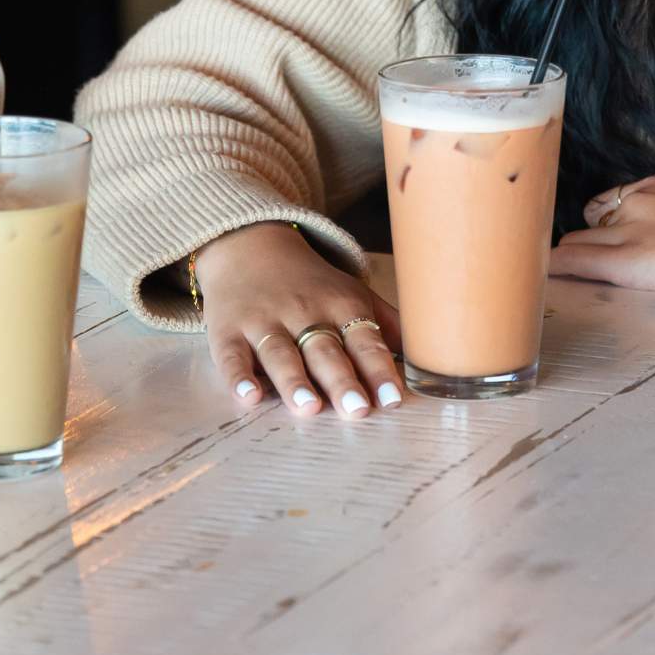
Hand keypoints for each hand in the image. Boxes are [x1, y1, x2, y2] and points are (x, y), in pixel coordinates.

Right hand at [192, 222, 402, 418]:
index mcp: (340, 305)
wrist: (247, 243)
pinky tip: (248, 396)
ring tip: (309, 407)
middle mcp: (303, 312)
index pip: (364, 340)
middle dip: (342, 380)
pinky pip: (232, 356)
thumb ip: (386, 324)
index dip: (379, 369)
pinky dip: (239, 376)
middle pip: (325, 351)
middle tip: (357, 410)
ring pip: (281, 354)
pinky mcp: (228, 331)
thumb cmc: (309, 282)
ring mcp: (263, 322)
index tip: (394, 399)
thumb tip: (425, 360)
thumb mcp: (349, 292)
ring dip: (295, 381)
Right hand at [550, 174, 654, 290]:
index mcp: (631, 262)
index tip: (541, 269)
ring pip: (593, 214)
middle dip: (572, 252)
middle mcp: (629, 227)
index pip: (570, 260)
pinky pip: (617, 193)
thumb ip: (623, 277)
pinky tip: (640, 217)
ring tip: (619, 241)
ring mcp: (640, 199)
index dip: (551, 266)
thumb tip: (589, 272)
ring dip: (597, 229)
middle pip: (575, 239)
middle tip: (578, 264)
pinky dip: (619, 207)